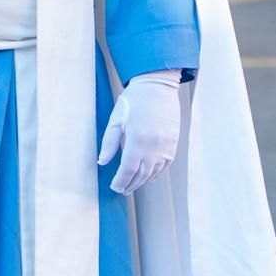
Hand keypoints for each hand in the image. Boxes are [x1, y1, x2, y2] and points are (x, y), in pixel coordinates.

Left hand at [97, 69, 182, 194]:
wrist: (158, 85)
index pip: (128, 170)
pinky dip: (156, 173)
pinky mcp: (173, 143)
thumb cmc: (134, 99)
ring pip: (154, 172)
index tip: (114, 187)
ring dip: (143, 181)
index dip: (120, 182)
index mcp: (137, 140)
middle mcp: (153, 146)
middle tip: (122, 190)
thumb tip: (102, 161)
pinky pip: (165, 164)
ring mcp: (165, 146)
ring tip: (133, 185)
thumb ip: (109, 142)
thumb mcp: (117, 119)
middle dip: (131, 185)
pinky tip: (149, 175)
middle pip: (142, 175)